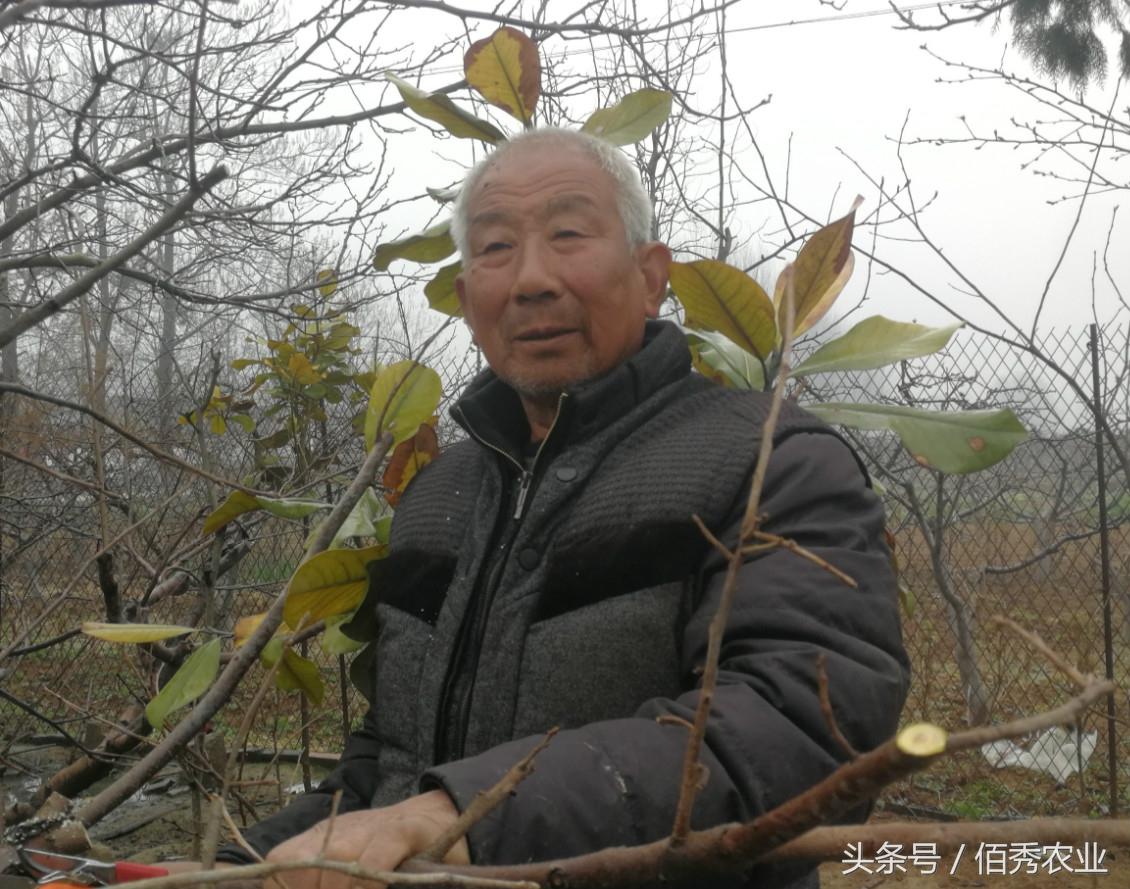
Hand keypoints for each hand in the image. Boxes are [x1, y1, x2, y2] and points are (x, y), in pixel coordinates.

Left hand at [264, 791, 468, 888]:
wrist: (441, 815)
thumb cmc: (393, 851)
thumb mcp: (353, 863)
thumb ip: (328, 876)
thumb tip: (294, 887)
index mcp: (325, 837)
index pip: (280, 861)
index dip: (283, 886)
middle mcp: (342, 830)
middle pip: (301, 863)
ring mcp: (373, 827)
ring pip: (335, 860)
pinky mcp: (404, 830)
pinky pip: (375, 860)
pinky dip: (369, 883)